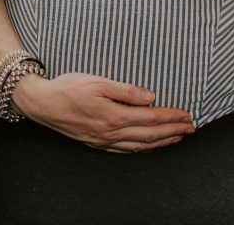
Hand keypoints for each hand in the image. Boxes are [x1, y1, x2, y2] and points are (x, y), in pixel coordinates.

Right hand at [12, 72, 194, 152]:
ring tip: (177, 138)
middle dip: (173, 131)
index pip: (151, 117)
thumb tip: (151, 97)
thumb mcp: (98, 81)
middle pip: (150, 135)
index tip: (187, 115)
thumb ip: (126, 90)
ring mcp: (104, 141)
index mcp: (114, 115)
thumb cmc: (68, 88)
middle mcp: (111, 132)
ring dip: (162, 142)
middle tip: (190, 128)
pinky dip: (143, 150)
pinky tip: (149, 147)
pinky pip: (125, 151)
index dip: (171, 117)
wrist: (42, 103)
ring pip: (140, 146)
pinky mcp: (96, 144)